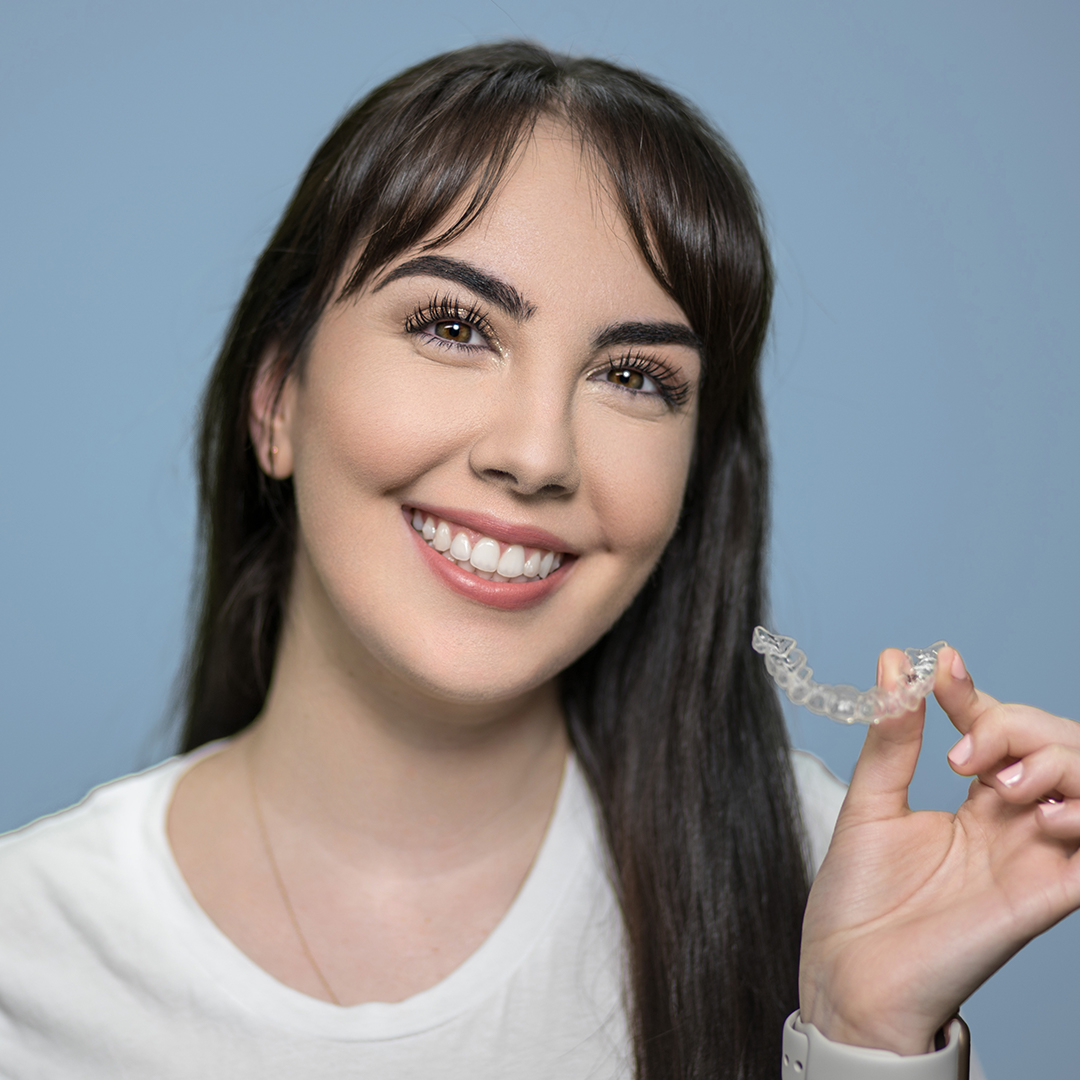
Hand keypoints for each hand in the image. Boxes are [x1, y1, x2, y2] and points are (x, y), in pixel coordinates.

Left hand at [798, 645, 1079, 1054]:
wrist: (849, 976)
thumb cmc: (856, 899)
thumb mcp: (869, 803)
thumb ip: (893, 737)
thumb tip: (896, 663)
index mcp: (973, 800)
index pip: (1000, 727)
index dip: (975, 694)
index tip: (940, 667)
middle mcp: (1012, 823)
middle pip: (1057, 746)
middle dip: (1020, 726)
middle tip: (964, 749)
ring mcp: (1034, 857)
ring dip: (1061, 764)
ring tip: (1003, 784)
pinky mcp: (1048, 898)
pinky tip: (1043, 816)